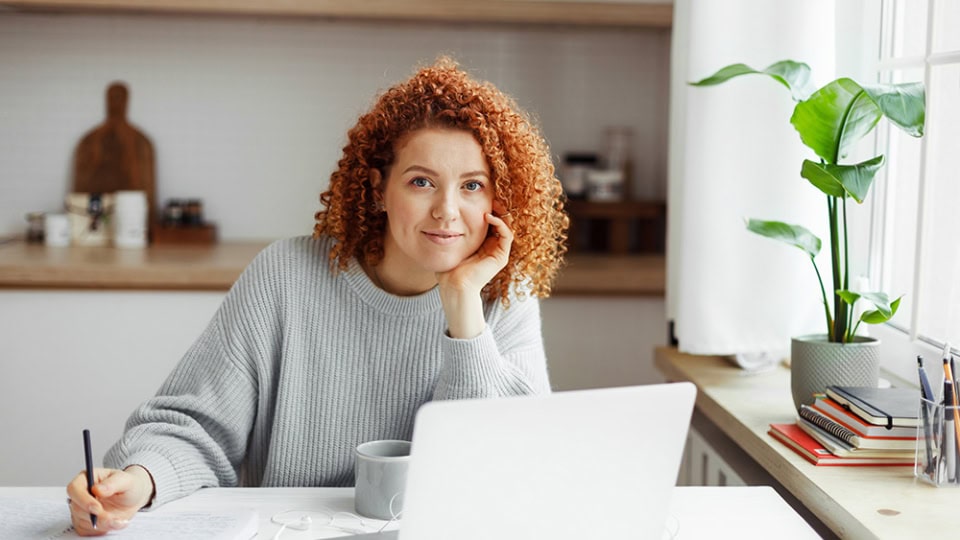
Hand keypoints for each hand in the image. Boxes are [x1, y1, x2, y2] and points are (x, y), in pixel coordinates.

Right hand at [66, 465, 154, 535]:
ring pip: (82, 522)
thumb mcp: (126, 480)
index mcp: (86, 478)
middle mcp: (80, 494)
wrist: (133, 498)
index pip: (74, 489)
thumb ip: (112, 483)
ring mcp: (80, 509)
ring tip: (119, 521)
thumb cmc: (128, 485)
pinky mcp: (84, 522)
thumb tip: (97, 489)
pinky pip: (87, 530)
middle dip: (96, 516)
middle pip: (77, 509)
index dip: (83, 500)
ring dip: (102, 524)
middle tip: (112, 518)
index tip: (97, 508)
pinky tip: (115, 523)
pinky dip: (102, 529)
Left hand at [436, 202, 513, 338]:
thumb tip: (440, 217)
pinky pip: (507, 235)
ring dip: (501, 213)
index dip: (489, 209)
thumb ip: (450, 232)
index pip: (490, 222)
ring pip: (506, 226)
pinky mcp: (501, 257)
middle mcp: (492, 247)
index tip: (480, 198)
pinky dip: (500, 224)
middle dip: (497, 208)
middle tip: (491, 197)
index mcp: (482, 244)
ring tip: (492, 204)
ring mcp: (498, 252)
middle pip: (501, 222)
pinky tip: (488, 217)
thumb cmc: (449, 269)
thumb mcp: (450, 244)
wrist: (454, 286)